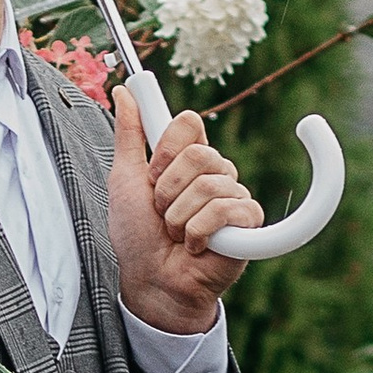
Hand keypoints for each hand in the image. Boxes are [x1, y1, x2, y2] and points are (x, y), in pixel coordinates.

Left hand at [107, 99, 261, 329]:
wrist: (151, 281)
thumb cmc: (137, 237)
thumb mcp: (124, 180)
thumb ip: (128, 135)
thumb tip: (123, 91)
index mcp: (189, 159)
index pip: (188, 124)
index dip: (165, 151)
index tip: (151, 176)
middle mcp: (215, 173)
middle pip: (199, 154)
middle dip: (167, 190)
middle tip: (161, 213)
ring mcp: (234, 196)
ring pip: (208, 185)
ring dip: (179, 217)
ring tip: (177, 234)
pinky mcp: (249, 223)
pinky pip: (224, 210)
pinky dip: (198, 232)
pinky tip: (196, 246)